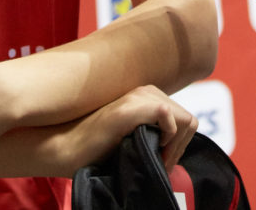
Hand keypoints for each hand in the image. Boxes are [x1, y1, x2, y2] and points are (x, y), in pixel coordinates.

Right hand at [60, 86, 198, 174]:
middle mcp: (146, 92)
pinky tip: (150, 147)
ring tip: (156, 160)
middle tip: (161, 164)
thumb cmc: (95, 148)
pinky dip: (166, 136)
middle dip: (179, 147)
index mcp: (148, 97)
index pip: (185, 119)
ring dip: (174, 146)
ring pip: (184, 120)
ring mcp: (138, 97)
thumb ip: (155, 134)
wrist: (66, 148)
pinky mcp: (129, 108)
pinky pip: (167, 115)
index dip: (179, 145)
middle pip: (189, 120)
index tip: (163, 161)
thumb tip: (178, 151)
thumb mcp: (134, 137)